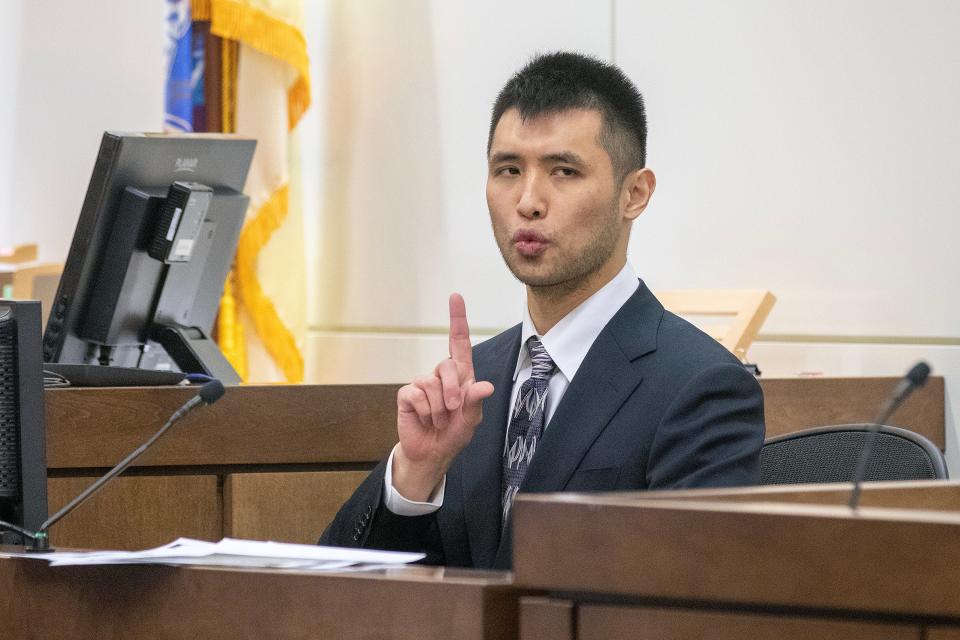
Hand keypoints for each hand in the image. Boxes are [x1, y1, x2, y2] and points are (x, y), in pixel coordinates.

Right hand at [393, 294, 494, 500]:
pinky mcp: (407, 394)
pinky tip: (425, 419)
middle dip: (453, 391)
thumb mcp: (471, 420)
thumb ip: (475, 402)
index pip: (459, 342)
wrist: (432, 453)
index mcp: (460, 376)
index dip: (457, 319)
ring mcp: (422, 383)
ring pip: (431, 384)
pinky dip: (426, 411)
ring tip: (439, 421)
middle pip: (447, 365)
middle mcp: (440, 375)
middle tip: (454, 411)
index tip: (455, 297)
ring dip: (439, 409)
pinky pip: (417, 395)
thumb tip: (485, 386)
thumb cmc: (454, 433)